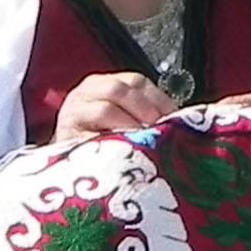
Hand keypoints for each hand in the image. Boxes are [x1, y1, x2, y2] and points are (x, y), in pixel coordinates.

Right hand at [53, 71, 182, 140]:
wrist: (71, 169)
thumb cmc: (103, 144)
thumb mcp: (126, 123)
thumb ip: (147, 116)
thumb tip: (183, 121)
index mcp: (105, 84)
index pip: (136, 81)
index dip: (159, 98)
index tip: (176, 118)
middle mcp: (87, 92)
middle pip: (119, 89)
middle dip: (144, 109)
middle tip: (159, 129)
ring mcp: (74, 111)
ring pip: (105, 109)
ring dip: (130, 125)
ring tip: (144, 140)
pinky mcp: (66, 135)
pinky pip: (90, 135)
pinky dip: (112, 139)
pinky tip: (125, 149)